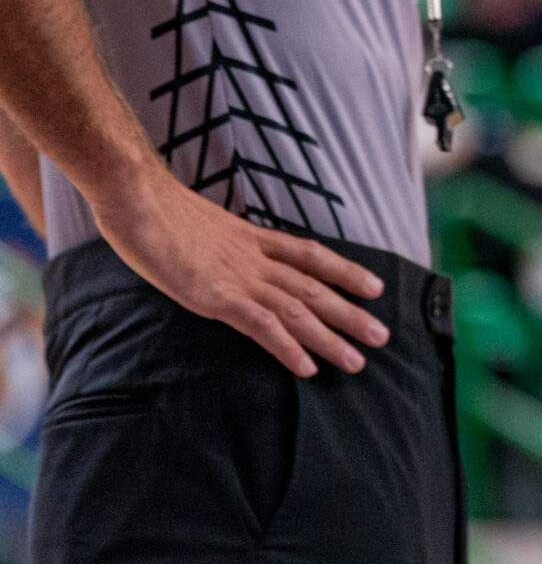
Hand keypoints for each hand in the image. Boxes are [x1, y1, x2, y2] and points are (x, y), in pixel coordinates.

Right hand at [91, 167, 386, 376]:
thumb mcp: (201, 226)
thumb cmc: (158, 210)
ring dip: (329, 338)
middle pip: (315, 288)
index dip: (346, 270)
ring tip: (357, 361)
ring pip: (298, 310)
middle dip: (350, 313)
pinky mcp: (216, 297)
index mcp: (254, 239)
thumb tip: (226, 255)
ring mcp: (239, 278)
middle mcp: (256, 259)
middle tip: (382, 336)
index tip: (374, 287)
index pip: (312, 255)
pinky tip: (307, 367)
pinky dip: (287, 347)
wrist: (138, 196)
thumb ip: (222, 244)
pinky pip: (262, 325)